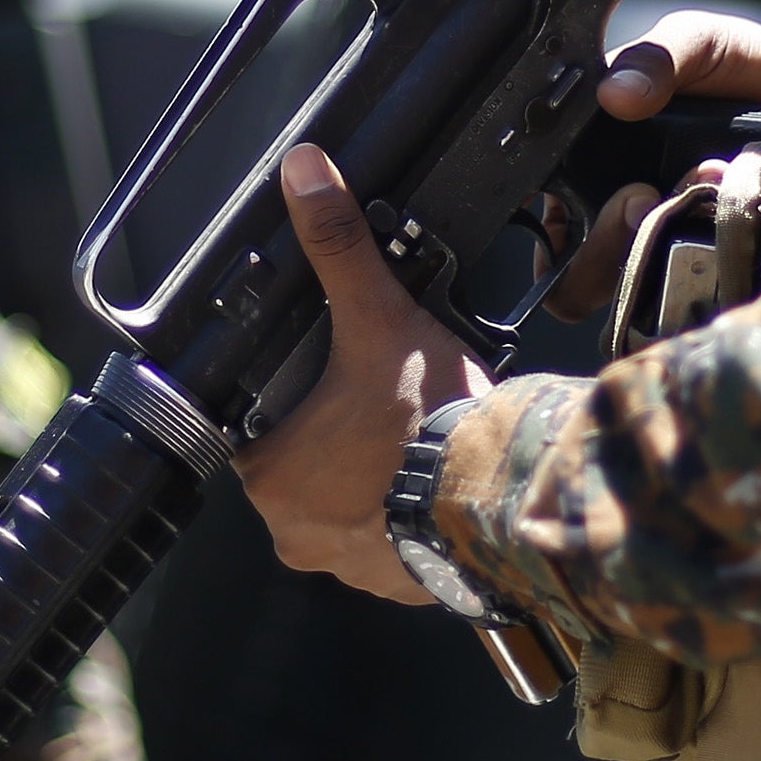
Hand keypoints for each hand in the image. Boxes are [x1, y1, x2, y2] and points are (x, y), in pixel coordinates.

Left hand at [229, 144, 492, 605]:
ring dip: (371, 484)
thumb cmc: (434, 421)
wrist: (508, 492)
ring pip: (346, 511)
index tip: (326, 384)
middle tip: (380, 408)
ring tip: (410, 445)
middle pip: (301, 471)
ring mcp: (348, 567)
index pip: (253, 432)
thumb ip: (337, 246)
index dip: (288, 402)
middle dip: (335, 441)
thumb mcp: (379, 317)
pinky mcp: (401, 586)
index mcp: (271, 478)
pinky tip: (432, 485)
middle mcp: (296, 535)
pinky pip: (391, 547)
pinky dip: (407, 519)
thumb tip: (303, 174)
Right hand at [547, 10, 760, 318]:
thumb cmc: (738, 69)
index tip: (598, 196)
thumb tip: (615, 94)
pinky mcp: (710, 271)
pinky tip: (729, 205)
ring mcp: (663, 251)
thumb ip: (654, 58)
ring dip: (656, 244)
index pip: (546, 222)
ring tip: (702, 183)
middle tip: (645, 196)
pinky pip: (691, 293)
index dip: (555, 224)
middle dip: (606, 241)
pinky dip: (705, 257)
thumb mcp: (694, 44)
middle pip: (577, 275)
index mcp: (589, 167)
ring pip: (630, 291)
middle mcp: (618, 218)